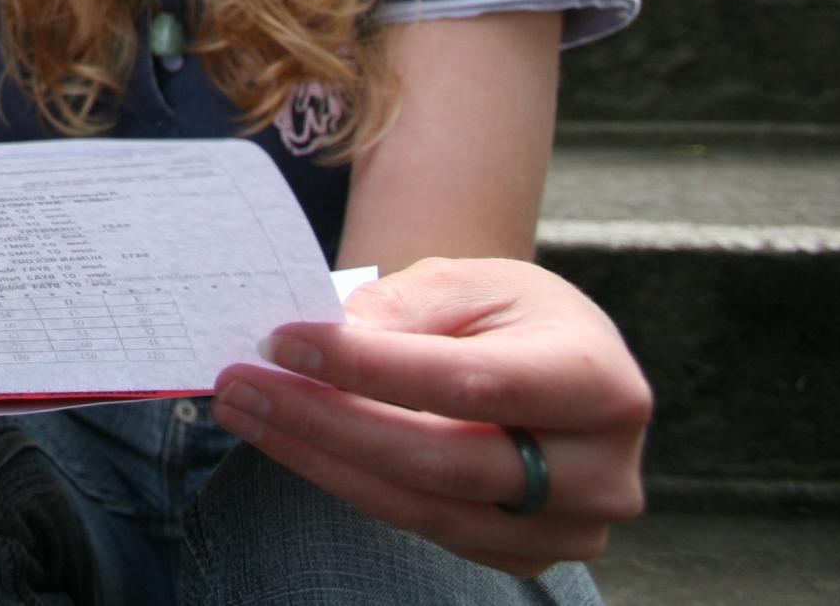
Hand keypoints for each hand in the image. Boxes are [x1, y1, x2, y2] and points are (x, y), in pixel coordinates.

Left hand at [210, 257, 650, 577]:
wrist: (559, 364)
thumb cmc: (512, 314)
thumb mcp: (469, 283)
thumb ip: (403, 312)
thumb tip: (319, 344)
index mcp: (598, 380)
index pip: (468, 384)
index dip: (369, 369)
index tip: (282, 343)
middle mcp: (599, 469)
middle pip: (439, 461)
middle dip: (325, 422)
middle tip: (240, 384)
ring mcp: (568, 527)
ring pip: (420, 507)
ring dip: (319, 459)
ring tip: (247, 410)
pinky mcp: (526, 556)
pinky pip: (421, 526)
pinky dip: (349, 482)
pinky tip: (295, 443)